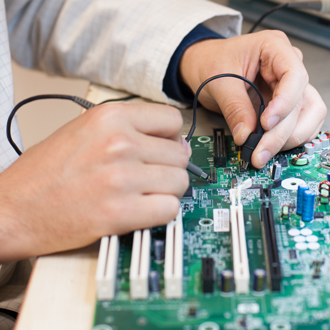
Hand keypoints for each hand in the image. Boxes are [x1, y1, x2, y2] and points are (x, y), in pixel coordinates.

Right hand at [0, 103, 189, 261]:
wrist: (14, 208)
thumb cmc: (46, 172)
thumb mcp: (85, 131)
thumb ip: (130, 129)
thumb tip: (172, 139)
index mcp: (110, 117)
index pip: (173, 120)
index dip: (171, 137)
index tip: (163, 148)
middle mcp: (119, 143)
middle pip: (180, 154)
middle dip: (169, 167)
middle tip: (150, 176)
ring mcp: (121, 178)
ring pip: (180, 182)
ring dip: (167, 191)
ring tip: (143, 194)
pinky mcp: (119, 212)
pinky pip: (169, 209)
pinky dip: (161, 212)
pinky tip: (143, 210)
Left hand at [180, 30, 326, 167]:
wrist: (202, 66)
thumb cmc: (210, 62)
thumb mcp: (217, 82)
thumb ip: (234, 108)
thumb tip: (246, 135)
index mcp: (273, 48)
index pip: (294, 76)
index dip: (284, 103)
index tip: (266, 123)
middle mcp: (285, 67)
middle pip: (300, 102)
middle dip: (280, 132)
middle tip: (260, 151)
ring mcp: (285, 87)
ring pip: (306, 116)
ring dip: (288, 139)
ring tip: (263, 152)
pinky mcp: (281, 104)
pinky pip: (297, 124)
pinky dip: (287, 139)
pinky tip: (270, 147)